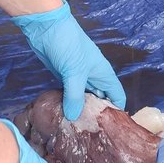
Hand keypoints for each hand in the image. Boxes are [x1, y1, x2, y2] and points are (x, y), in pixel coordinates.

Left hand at [13, 1, 126, 120]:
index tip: (113, 130)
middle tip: (92, 135)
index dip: (117, 111)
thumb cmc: (67, 45)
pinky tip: (63, 115)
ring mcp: (77, 77)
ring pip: (83, 98)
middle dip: (97, 115)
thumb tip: (74, 117)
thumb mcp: (74, 71)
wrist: (46, 27)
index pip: (117, 96)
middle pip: (100, 99)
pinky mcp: (63, 77)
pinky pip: (69, 94)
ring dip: (80, 110)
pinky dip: (68, 103)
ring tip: (77, 129)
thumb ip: (75, 95)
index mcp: (103, 74)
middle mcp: (93, 77)